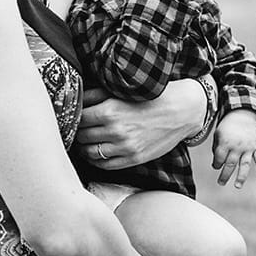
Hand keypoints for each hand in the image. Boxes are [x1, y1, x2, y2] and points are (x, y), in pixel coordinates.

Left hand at [77, 80, 205, 168]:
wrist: (181, 111)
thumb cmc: (152, 97)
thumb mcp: (123, 91)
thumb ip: (96, 94)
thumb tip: (76, 98)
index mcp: (110, 111)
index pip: (78, 119)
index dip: (74, 117)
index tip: (74, 116)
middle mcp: (115, 131)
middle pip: (81, 136)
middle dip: (78, 132)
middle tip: (79, 128)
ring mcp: (125, 147)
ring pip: (90, 152)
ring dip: (84, 147)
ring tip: (86, 141)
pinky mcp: (134, 158)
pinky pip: (105, 165)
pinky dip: (96, 160)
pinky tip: (97, 152)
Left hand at [212, 110, 255, 187]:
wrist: (242, 115)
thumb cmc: (227, 127)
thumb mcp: (218, 134)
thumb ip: (216, 148)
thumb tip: (217, 163)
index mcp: (225, 142)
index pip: (219, 158)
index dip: (216, 164)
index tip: (216, 165)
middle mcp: (237, 146)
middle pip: (230, 164)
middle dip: (225, 175)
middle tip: (220, 183)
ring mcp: (247, 147)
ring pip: (244, 164)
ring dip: (241, 176)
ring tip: (237, 186)